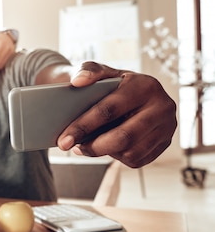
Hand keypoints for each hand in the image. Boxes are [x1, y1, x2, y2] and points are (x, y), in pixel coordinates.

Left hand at [57, 61, 176, 167]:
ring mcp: (168, 126)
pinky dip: (118, 157)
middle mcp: (162, 106)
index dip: (83, 127)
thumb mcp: (101, 72)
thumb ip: (88, 71)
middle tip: (70, 148)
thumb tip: (77, 81)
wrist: (134, 92)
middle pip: (123, 137)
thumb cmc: (112, 83)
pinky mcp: (166, 142)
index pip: (109, 110)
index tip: (63, 140)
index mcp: (145, 85)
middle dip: (93, 146)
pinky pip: (138, 160)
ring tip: (86, 146)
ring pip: (131, 152)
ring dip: (104, 153)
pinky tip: (107, 147)